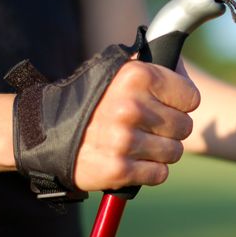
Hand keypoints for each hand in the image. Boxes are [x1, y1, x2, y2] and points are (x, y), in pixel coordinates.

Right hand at [74, 59, 199, 190]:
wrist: (43, 130)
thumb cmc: (91, 99)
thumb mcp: (118, 70)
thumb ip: (154, 65)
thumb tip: (180, 62)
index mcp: (137, 76)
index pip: (191, 98)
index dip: (181, 103)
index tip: (165, 105)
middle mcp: (132, 107)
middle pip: (186, 126)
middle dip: (171, 129)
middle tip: (149, 127)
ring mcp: (125, 140)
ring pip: (175, 152)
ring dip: (161, 151)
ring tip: (140, 144)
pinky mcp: (118, 170)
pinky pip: (160, 174)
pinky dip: (149, 171)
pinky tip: (133, 160)